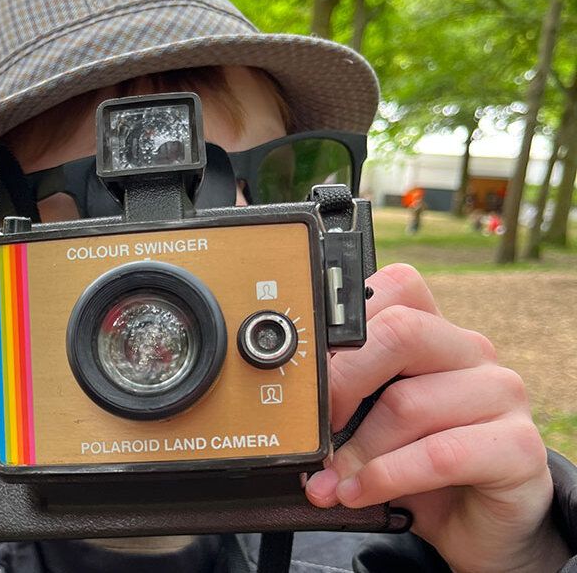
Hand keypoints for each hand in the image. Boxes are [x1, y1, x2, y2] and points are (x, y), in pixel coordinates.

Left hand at [305, 264, 568, 571]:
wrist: (478, 519)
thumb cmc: (417, 460)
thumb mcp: (372, 419)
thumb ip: (345, 396)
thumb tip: (289, 404)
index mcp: (433, 332)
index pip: (395, 287)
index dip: (342, 322)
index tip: (307, 370)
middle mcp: (470, 351)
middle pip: (398, 332)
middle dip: (341, 383)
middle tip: (314, 427)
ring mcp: (500, 394)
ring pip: (409, 402)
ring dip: (357, 450)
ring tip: (331, 479)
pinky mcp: (518, 447)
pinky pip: (440, 454)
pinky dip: (387, 476)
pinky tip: (359, 492)